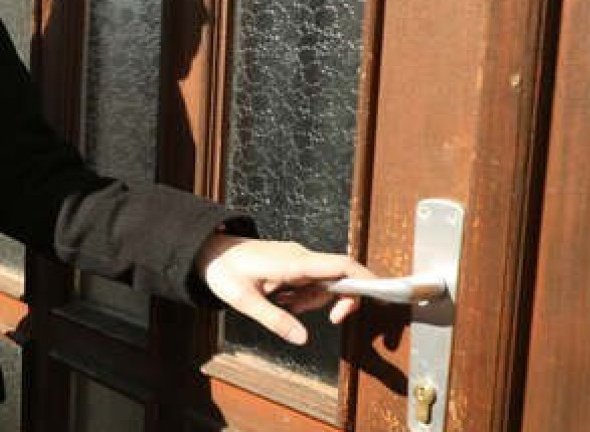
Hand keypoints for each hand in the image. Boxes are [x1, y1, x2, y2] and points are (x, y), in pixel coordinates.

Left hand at [194, 233, 376, 344]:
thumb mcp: (244, 300)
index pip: (340, 265)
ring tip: (284, 306)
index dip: (365, 279)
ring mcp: (298, 259)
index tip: (382, 296)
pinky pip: (311, 282)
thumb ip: (274, 319)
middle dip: (341, 301)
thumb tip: (302, 339)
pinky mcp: (293, 264)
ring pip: (324, 284)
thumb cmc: (222, 271)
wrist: (207, 250)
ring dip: (314, 302)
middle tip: (331, 321)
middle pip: (340, 277)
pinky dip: (304, 297)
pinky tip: (282, 300)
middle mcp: (300, 257)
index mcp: (293, 262)